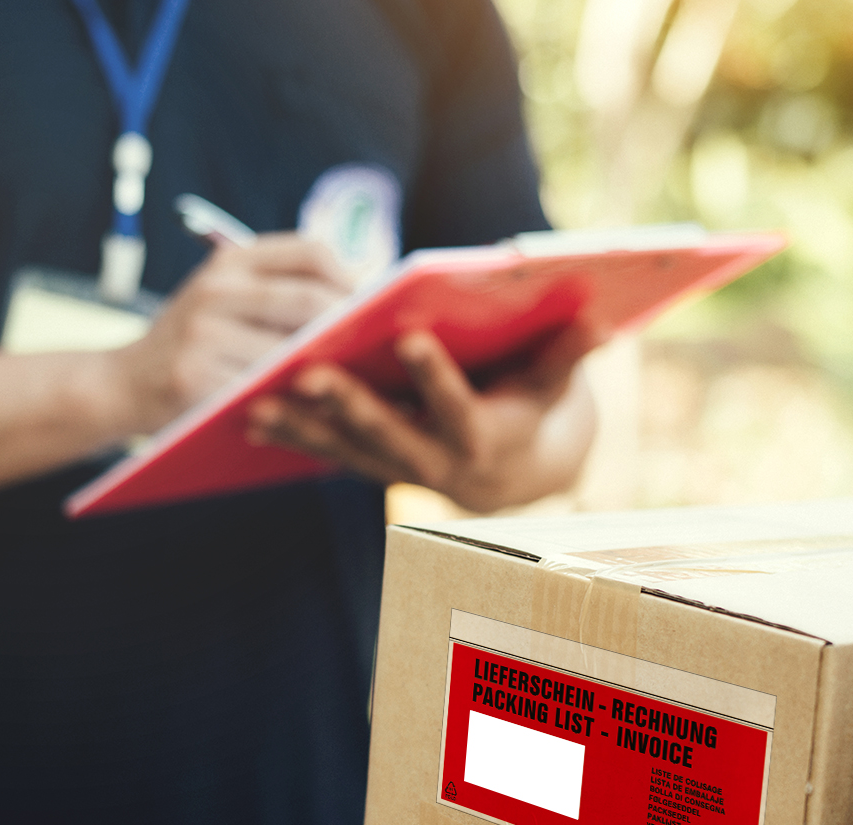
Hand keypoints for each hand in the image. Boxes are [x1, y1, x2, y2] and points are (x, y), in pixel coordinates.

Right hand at [111, 235, 352, 434]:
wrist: (119, 384)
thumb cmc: (190, 344)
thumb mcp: (223, 298)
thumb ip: (277, 291)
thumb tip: (363, 303)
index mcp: (230, 262)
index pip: (311, 252)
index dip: (351, 279)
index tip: (371, 307)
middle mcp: (217, 289)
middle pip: (311, 299)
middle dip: (350, 327)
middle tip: (373, 352)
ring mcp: (205, 333)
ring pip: (294, 349)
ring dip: (331, 369)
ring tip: (355, 383)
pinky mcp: (197, 378)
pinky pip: (265, 390)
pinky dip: (297, 401)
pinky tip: (315, 411)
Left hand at [243, 320, 602, 512]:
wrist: (514, 475)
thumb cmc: (533, 409)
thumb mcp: (555, 385)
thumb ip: (569, 354)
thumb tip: (602, 320)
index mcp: (483, 437)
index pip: (457, 406)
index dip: (434, 375)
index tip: (409, 337)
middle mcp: (437, 462)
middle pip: (388, 433)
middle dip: (347, 404)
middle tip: (308, 371)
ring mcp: (398, 469)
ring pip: (346, 449)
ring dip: (302, 426)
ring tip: (258, 397)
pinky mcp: (371, 467)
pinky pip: (326, 455)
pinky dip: (291, 438)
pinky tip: (250, 416)